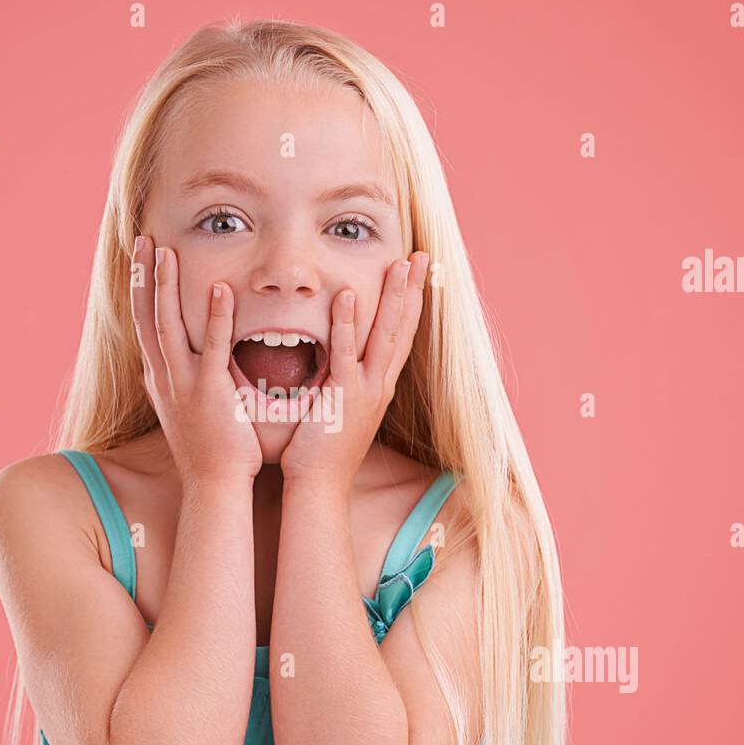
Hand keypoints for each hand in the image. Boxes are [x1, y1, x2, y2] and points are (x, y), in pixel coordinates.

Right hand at [130, 235, 261, 485]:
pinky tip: (220, 290)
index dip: (141, 290)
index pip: (144, 325)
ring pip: (168, 326)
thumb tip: (185, 366)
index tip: (142, 259)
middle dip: (144, 277)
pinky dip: (214, 318)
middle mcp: (164, 378)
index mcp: (161, 380)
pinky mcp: (210, 393)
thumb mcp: (189, 411)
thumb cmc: (211, 452)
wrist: (215, 487)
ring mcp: (184, 385)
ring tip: (168, 252)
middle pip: (147, 317)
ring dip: (167, 287)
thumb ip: (185, 384)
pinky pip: (212, 348)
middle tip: (143, 240)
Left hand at [280, 252, 429, 491]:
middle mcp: (380, 386)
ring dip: (394, 297)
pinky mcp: (342, 397)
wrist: (319, 488)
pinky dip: (346, 323)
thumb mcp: (340, 410)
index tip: (418, 274)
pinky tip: (348, 295)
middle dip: (414, 290)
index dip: (411, 303)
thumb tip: (336, 364)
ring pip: (385, 336)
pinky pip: (345, 353)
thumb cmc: (321, 453)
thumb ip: (342, 384)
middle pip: (403, 329)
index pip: (401, 337)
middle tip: (424, 256)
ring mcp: (365, 391)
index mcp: (379, 387)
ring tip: (401, 264)